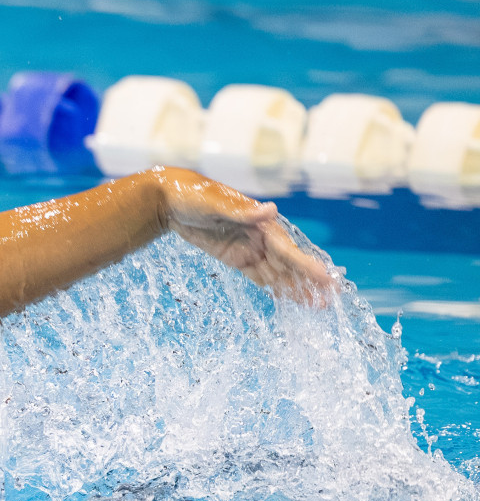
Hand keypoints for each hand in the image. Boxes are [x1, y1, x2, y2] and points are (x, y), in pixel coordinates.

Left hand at [154, 167, 335, 304]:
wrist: (170, 199)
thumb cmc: (194, 196)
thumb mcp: (215, 203)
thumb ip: (242, 212)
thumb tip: (271, 210)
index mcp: (261, 222)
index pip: (288, 250)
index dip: (307, 266)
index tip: (327, 280)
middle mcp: (261, 236)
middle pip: (289, 264)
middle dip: (308, 282)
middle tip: (331, 300)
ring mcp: (249, 248)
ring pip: (277, 272)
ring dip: (296, 288)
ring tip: (317, 305)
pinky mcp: (235, 257)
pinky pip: (259, 275)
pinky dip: (274, 286)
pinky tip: (289, 298)